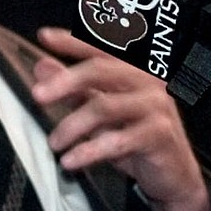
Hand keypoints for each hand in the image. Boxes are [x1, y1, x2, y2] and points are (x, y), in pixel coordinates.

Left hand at [31, 26, 210, 210]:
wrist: (173, 175)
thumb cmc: (134, 137)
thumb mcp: (100, 111)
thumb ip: (74, 88)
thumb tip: (41, 66)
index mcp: (132, 70)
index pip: (100, 48)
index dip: (72, 41)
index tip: (44, 36)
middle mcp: (147, 81)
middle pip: (100, 70)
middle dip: (65, 81)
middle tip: (38, 96)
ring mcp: (156, 106)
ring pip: (104, 107)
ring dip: (72, 126)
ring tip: (53, 143)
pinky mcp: (160, 134)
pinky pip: (118, 140)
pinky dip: (89, 151)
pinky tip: (70, 161)